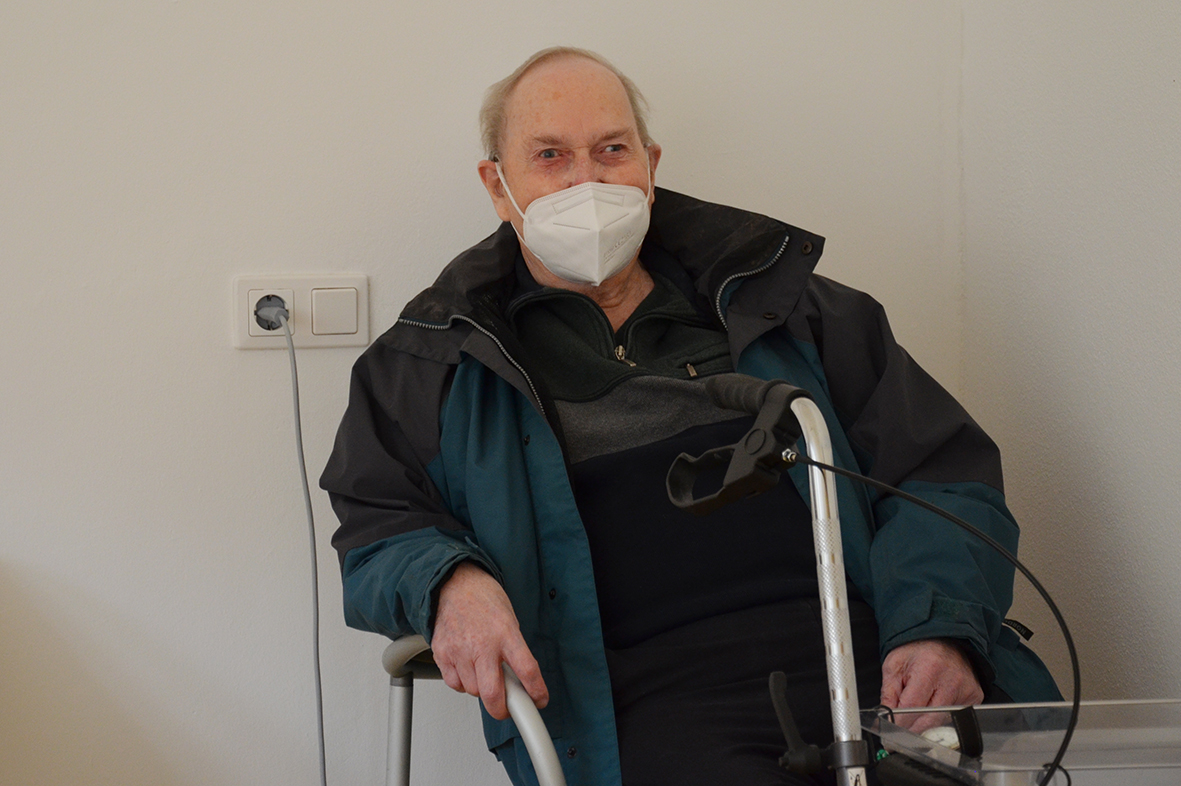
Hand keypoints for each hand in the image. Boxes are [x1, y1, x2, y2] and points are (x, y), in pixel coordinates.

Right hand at [430, 562, 548, 719]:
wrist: (453, 582)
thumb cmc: (483, 599)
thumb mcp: (509, 619)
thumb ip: (513, 650)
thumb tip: (519, 681)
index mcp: (506, 633)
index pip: (527, 671)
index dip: (537, 692)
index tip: (540, 700)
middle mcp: (482, 644)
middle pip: (492, 694)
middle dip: (502, 709)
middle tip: (507, 707)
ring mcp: (460, 650)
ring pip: (473, 691)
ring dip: (481, 690)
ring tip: (484, 671)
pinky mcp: (442, 654)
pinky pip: (454, 683)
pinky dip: (463, 683)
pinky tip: (468, 668)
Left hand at [880, 639, 983, 731]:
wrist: (943, 637)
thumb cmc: (917, 649)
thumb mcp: (894, 665)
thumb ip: (888, 693)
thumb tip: (885, 718)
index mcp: (929, 669)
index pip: (912, 708)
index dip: (900, 723)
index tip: (890, 732)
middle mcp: (951, 680)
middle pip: (930, 720)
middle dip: (912, 729)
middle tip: (901, 732)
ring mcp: (966, 690)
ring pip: (943, 721)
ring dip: (927, 723)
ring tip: (916, 713)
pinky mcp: (975, 696)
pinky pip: (956, 716)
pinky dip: (942, 717)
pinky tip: (934, 705)